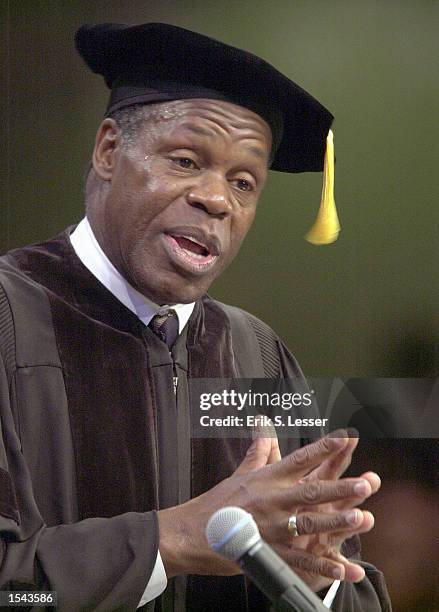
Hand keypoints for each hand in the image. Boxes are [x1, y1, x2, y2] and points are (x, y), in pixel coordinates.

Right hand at [157, 430, 376, 584]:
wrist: (191, 532)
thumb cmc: (217, 501)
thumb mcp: (241, 472)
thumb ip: (259, 449)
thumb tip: (264, 422)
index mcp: (267, 478)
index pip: (300, 459)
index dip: (323, 448)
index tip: (346, 438)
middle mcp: (272, 499)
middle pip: (310, 491)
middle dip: (338, 488)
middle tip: (364, 484)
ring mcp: (271, 527)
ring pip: (307, 522)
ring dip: (334, 521)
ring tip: (359, 517)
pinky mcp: (268, 552)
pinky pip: (298, 559)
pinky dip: (320, 565)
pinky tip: (341, 567)